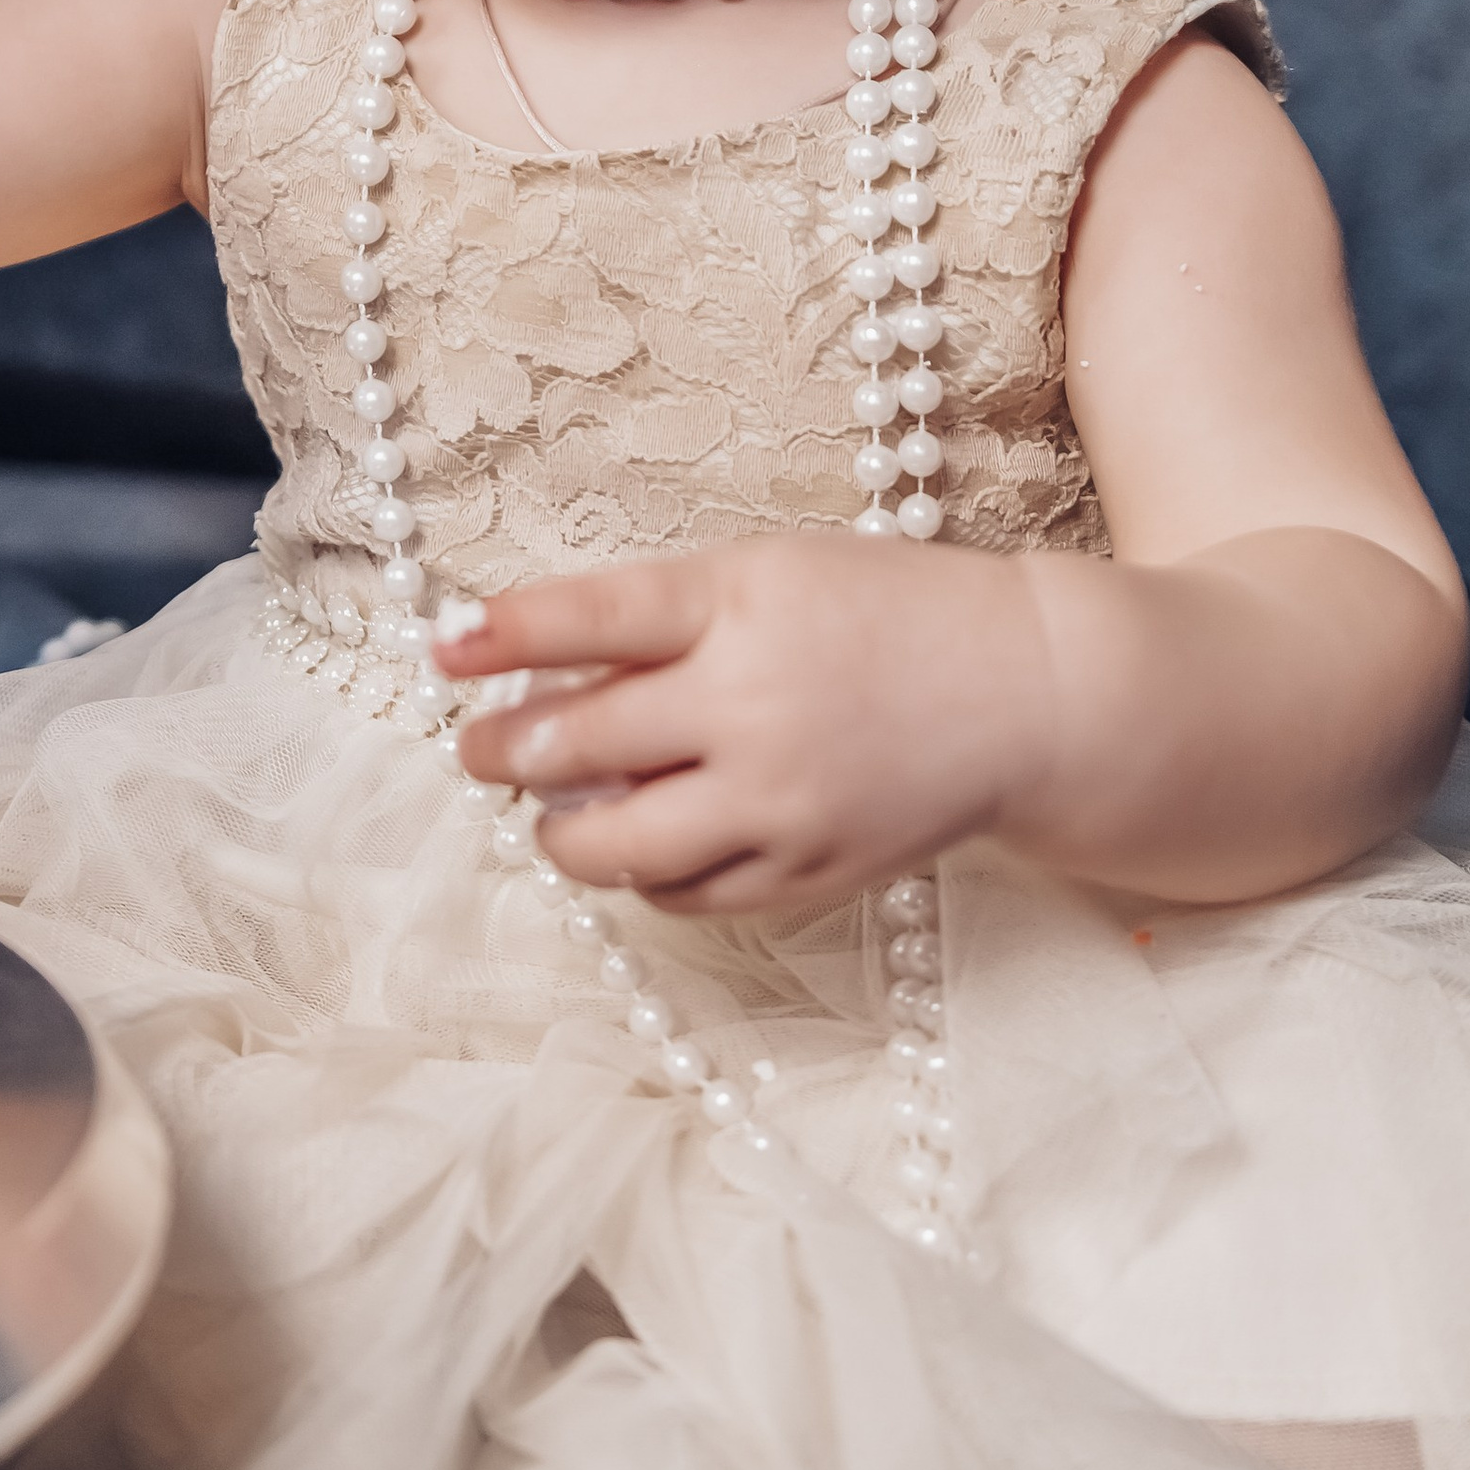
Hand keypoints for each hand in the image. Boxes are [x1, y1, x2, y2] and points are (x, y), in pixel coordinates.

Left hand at [444, 534, 1051, 915]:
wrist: (1028, 695)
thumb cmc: (887, 617)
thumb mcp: (773, 574)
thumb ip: (662, 617)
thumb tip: (534, 669)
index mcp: (742, 604)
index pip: (590, 619)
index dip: (501, 636)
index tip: (441, 651)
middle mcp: (753, 706)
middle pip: (579, 744)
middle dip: (504, 749)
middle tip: (480, 748)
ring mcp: (779, 802)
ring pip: (616, 845)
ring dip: (560, 830)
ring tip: (552, 811)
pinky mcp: (805, 874)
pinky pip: (684, 896)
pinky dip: (645, 873)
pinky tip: (643, 840)